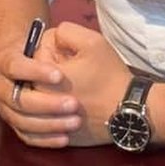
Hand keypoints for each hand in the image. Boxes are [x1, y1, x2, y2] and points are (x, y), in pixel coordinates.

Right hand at [0, 27, 81, 147]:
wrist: (22, 60)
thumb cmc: (39, 48)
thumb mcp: (43, 37)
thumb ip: (51, 38)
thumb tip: (62, 35)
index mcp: (5, 61)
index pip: (16, 66)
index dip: (36, 72)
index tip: (60, 75)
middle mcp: (0, 86)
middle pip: (20, 99)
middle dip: (48, 103)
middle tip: (73, 103)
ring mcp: (5, 107)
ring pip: (23, 121)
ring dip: (49, 124)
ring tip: (74, 122)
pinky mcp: (13, 123)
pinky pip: (26, 135)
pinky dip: (45, 139)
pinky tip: (64, 138)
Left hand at [36, 22, 131, 146]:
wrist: (126, 112)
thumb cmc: (109, 75)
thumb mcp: (91, 41)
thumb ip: (66, 31)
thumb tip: (53, 35)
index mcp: (41, 80)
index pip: (37, 50)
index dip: (59, 47)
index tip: (76, 54)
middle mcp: (37, 104)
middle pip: (38, 73)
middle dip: (55, 66)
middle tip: (79, 69)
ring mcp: (46, 122)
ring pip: (43, 93)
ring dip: (57, 86)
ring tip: (81, 85)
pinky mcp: (57, 134)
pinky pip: (51, 114)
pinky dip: (61, 106)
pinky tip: (80, 101)